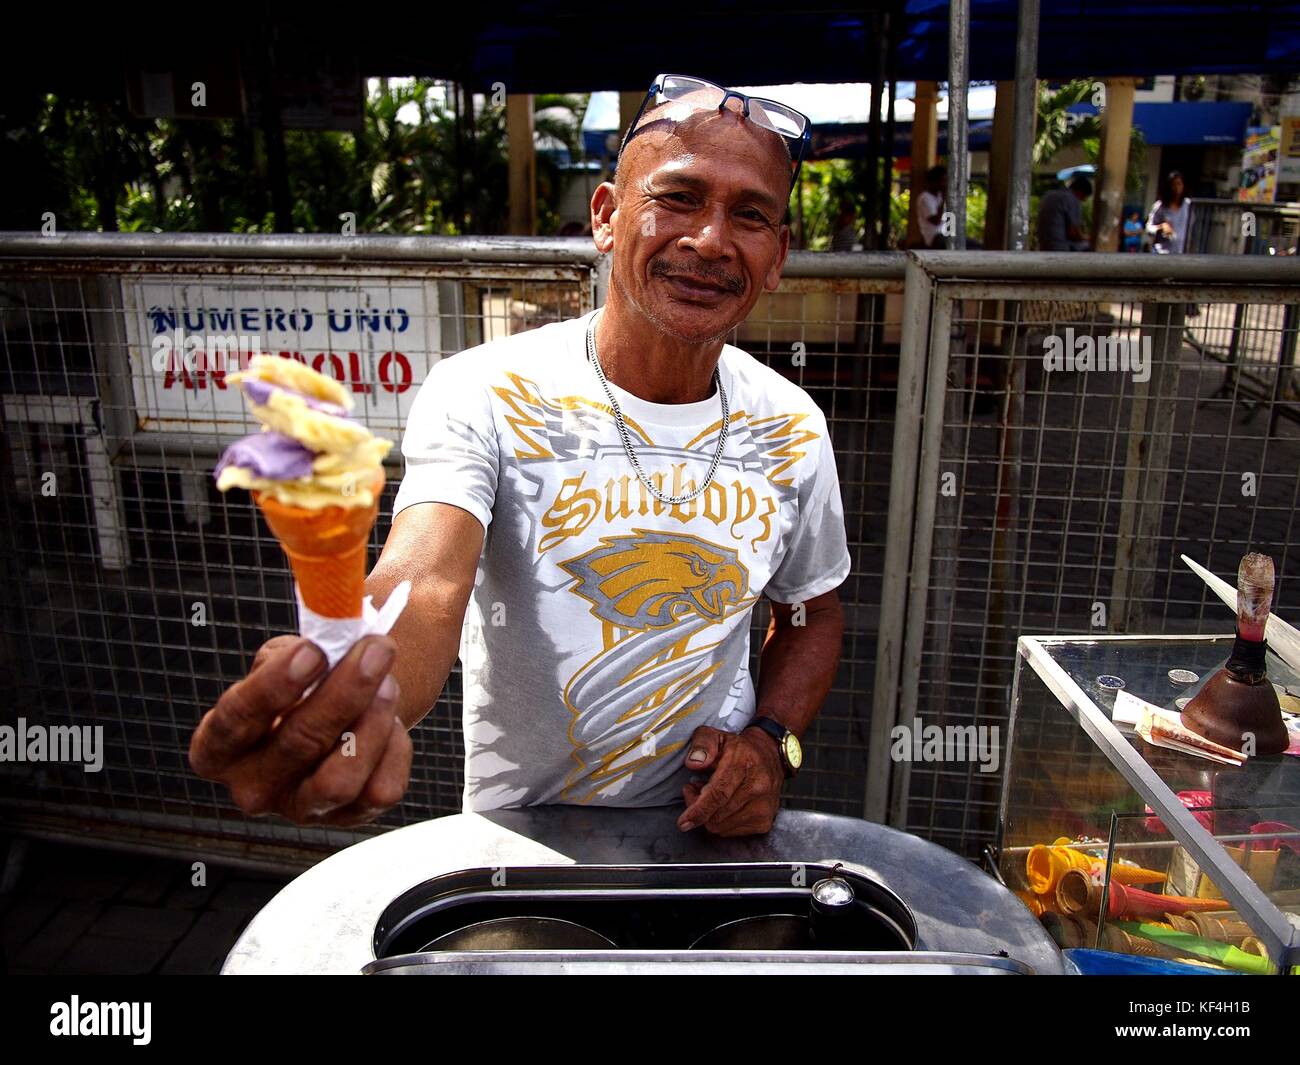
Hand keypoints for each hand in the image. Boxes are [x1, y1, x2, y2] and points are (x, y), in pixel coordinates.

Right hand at [188, 634, 411, 826]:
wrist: (343, 709)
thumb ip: (296, 650)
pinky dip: (394, 746)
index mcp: (219, 746)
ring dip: (372, 721)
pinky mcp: (350, 817)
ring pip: (340, 779)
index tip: (312, 651)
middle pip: (298, 744)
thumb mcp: (287, 657)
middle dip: (345, 690)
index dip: (274, 686)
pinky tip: (388, 721)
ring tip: (388, 682)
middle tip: (377, 649)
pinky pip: (381, 788)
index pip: (234, 721)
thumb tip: (328, 642)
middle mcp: (252, 787)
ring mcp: (301, 809)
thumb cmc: (305, 681)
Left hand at [676, 724, 783, 836]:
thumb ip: (702, 744)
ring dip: (709, 815)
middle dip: (698, 808)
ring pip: (722, 826)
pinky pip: (731, 832)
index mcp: (744, 764)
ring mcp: (763, 807)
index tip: (684, 822)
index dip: (699, 810)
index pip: (719, 794)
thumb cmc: (740, 748)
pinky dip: (721, 822)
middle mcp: (757, 787)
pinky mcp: (764, 821)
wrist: (771, 756)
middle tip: (695, 790)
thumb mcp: (716, 735)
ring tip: (711, 796)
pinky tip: (723, 806)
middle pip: (717, 814)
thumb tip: (693, 763)